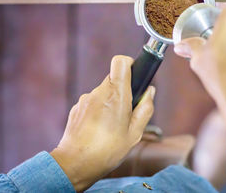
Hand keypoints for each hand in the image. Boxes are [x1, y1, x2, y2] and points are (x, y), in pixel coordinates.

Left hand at [51, 56, 154, 191]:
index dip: (130, 64)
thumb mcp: (135, 133)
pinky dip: (98, 110)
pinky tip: (100, 128)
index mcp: (116, 95)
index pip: (121, 62)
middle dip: (123, 90)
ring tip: (112, 125)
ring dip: (110, 102)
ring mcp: (85, 99)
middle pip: (114, 79)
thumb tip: (150, 92)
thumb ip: (146, 109)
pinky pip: (93, 102)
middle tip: (127, 111)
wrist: (76, 164)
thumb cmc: (107, 150)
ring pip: (103, 92)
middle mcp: (99, 92)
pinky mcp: (77, 108)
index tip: (135, 74)